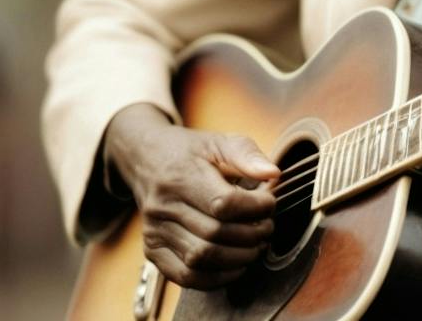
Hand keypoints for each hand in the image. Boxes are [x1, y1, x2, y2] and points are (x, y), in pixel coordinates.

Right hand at [104, 103, 279, 288]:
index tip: (270, 203)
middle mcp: (163, 207)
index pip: (223, 203)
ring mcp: (155, 232)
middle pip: (214, 234)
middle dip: (251, 235)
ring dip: (238, 258)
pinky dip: (216, 278)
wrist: (148, 160)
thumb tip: (273, 175)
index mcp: (181, 177)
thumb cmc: (191, 152)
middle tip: (267, 228)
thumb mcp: (220, 141)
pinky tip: (236, 266)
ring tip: (256, 246)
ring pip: (201, 259)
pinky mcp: (152, 251)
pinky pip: (186, 277)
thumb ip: (247, 155)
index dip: (254, 208)